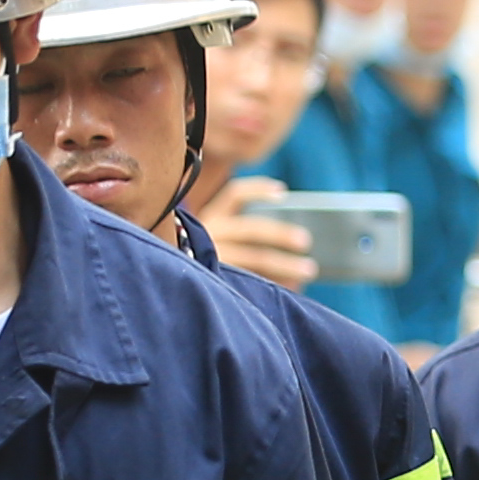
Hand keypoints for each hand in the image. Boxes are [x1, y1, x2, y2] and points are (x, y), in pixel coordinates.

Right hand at [207, 177, 317, 291]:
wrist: (170, 289)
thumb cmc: (201, 258)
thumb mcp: (217, 239)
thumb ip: (245, 236)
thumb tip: (292, 241)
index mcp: (210, 218)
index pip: (235, 195)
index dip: (259, 190)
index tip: (283, 192)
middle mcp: (208, 235)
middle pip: (251, 229)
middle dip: (281, 234)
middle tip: (305, 241)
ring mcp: (210, 260)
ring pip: (256, 258)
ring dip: (286, 265)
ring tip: (308, 270)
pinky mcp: (216, 280)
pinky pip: (252, 282)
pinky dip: (274, 284)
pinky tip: (291, 288)